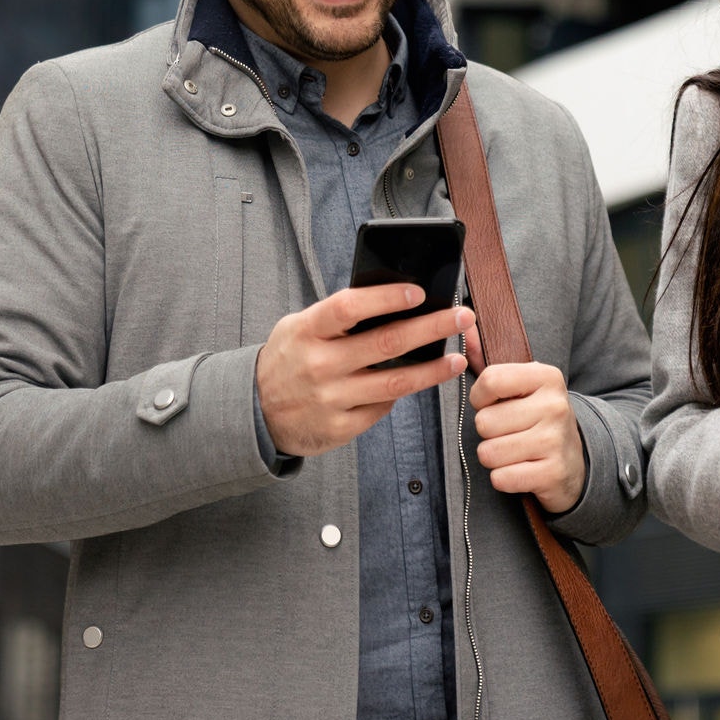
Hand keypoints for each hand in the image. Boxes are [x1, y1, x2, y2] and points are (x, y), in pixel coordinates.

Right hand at [257, 285, 474, 457]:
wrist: (256, 412)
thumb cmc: (289, 359)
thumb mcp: (300, 328)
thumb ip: (337, 316)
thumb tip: (394, 301)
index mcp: (307, 331)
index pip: (350, 307)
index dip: (386, 298)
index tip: (419, 293)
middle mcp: (319, 364)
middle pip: (386, 343)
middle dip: (431, 327)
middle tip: (463, 316)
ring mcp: (331, 399)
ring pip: (395, 383)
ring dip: (433, 369)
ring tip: (458, 357)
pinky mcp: (340, 427)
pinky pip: (382, 408)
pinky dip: (402, 394)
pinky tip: (418, 382)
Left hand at [471, 362, 584, 512]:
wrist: (574, 462)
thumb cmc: (536, 419)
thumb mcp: (520, 386)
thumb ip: (487, 359)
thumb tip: (465, 327)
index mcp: (546, 377)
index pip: (489, 380)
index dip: (480, 398)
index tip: (493, 404)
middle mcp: (555, 405)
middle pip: (484, 422)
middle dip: (488, 433)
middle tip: (510, 432)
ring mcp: (556, 440)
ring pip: (489, 452)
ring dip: (495, 457)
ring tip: (515, 451)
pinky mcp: (553, 473)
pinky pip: (501, 478)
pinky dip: (504, 478)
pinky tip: (522, 470)